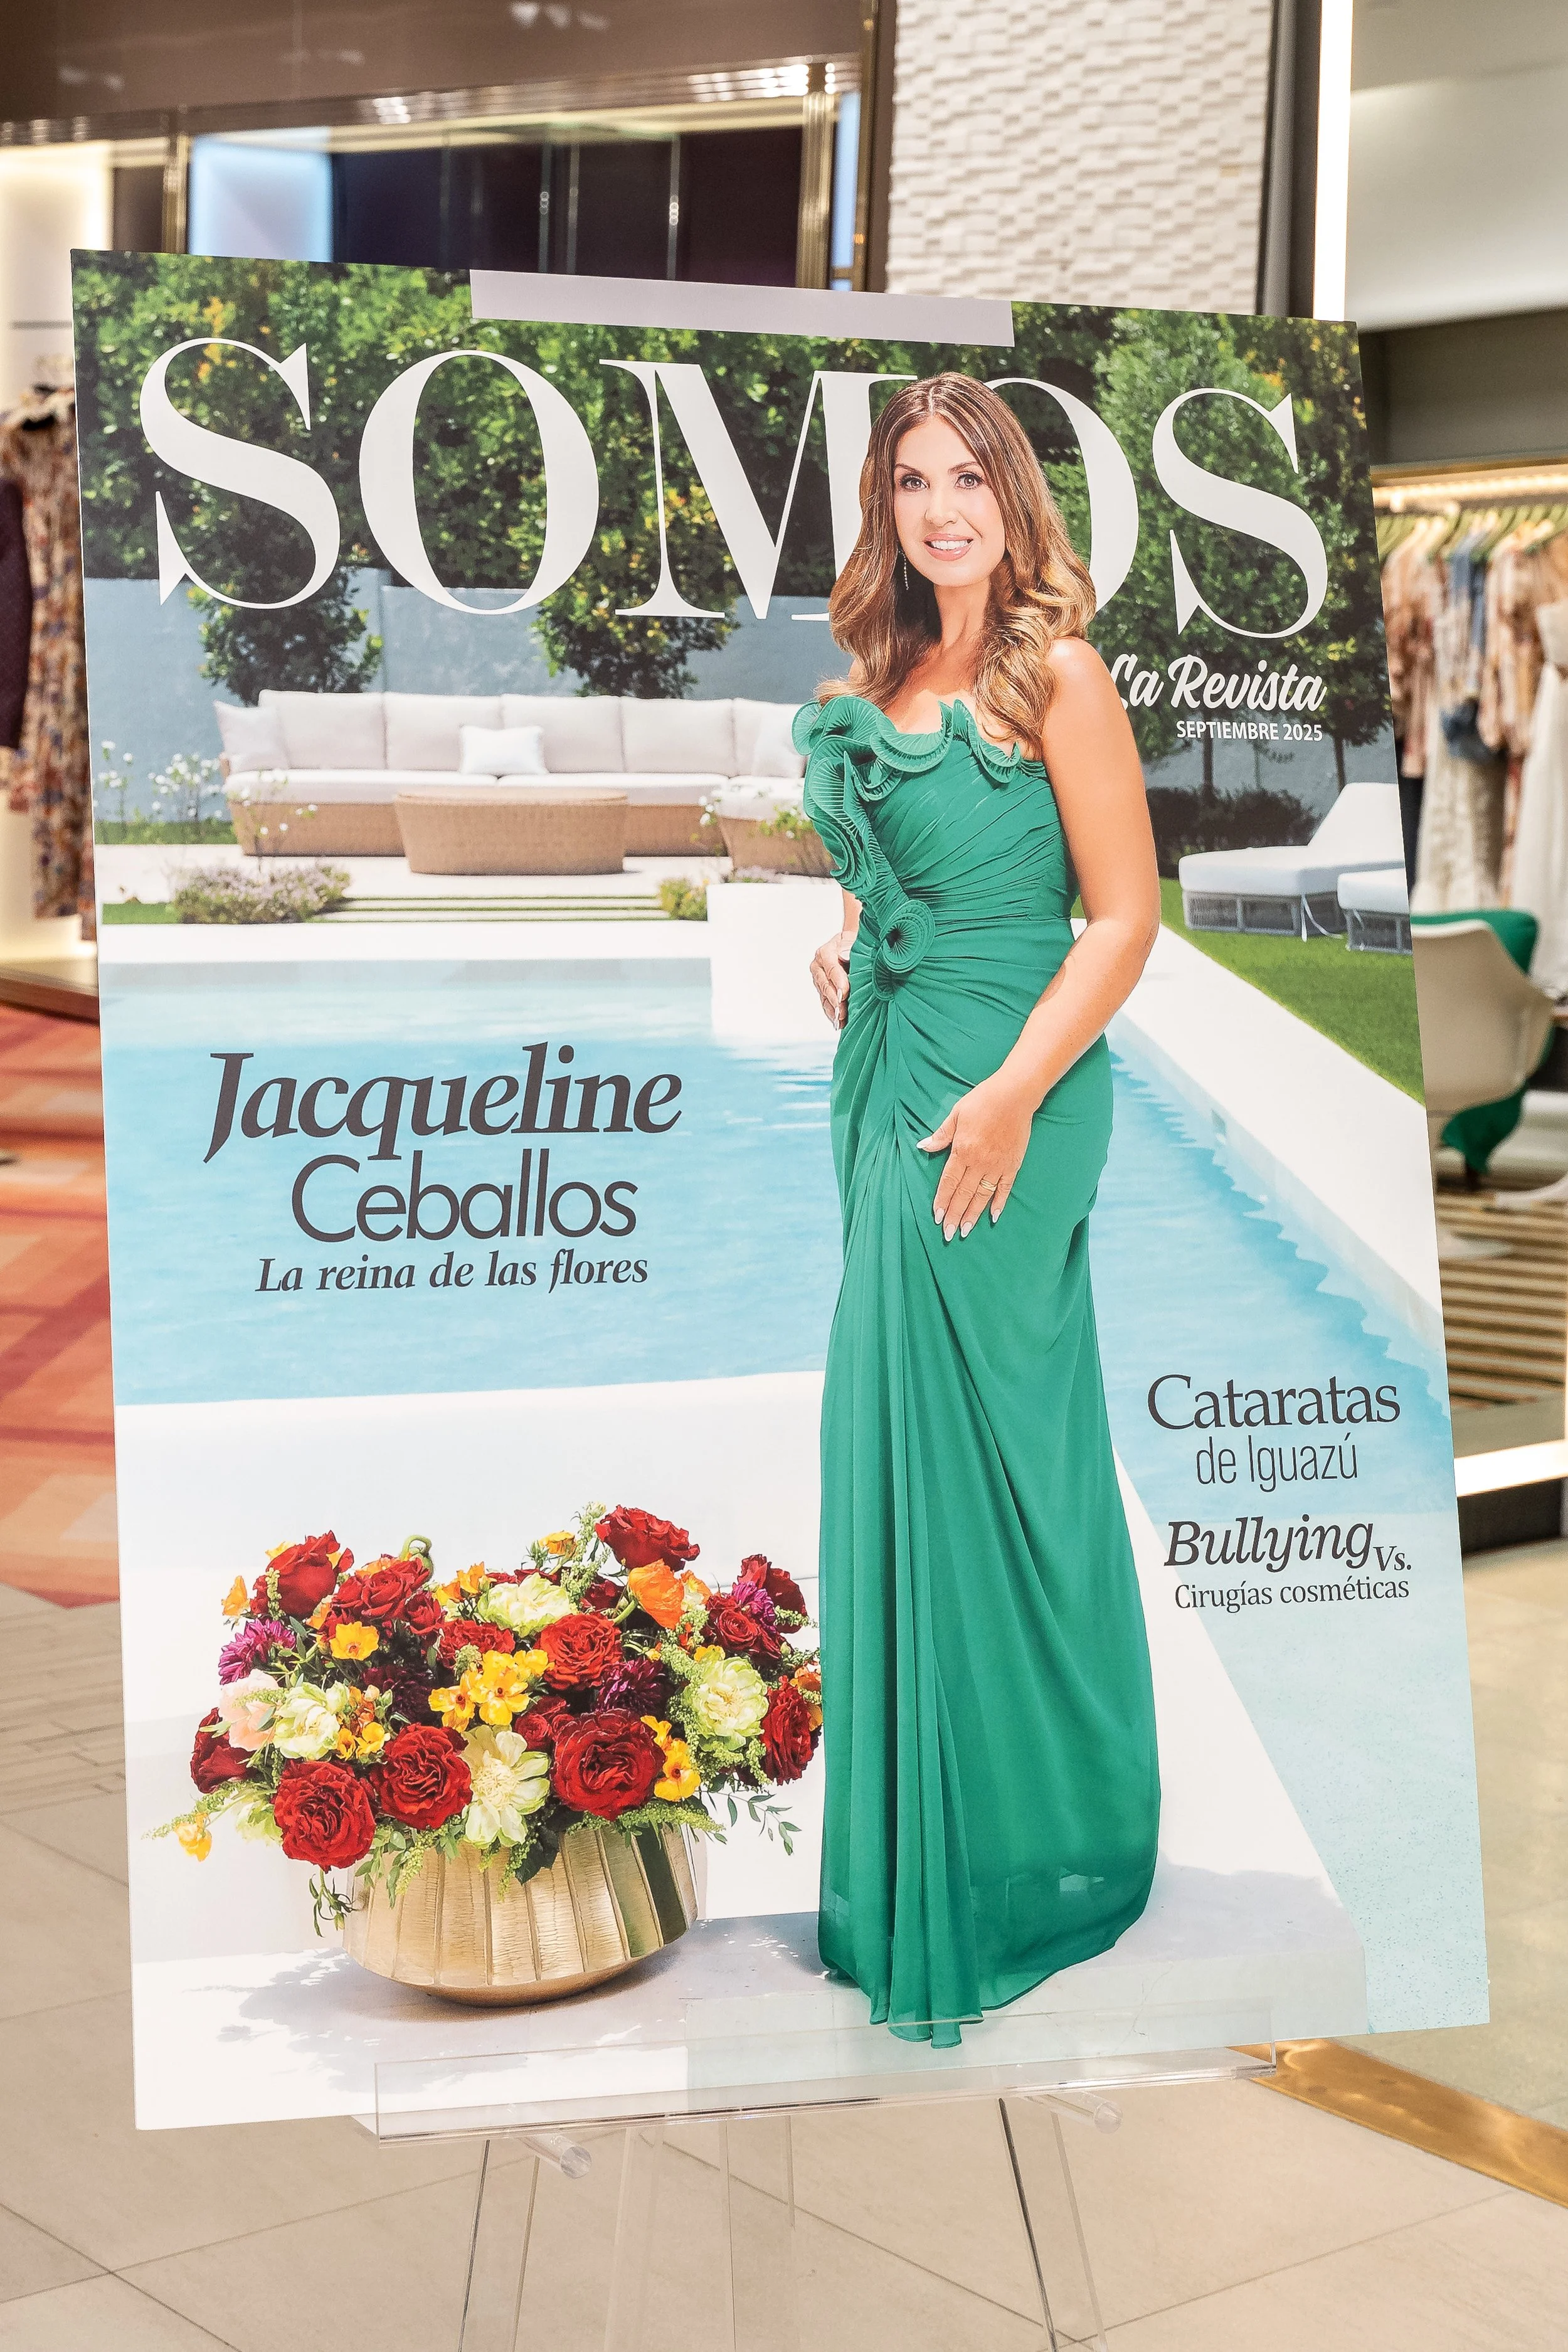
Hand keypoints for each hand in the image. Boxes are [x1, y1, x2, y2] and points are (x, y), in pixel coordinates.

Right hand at [810, 930, 854, 1028]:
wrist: (849, 945)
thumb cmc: (853, 944)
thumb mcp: (853, 942)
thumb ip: (849, 948)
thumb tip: (845, 957)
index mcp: (825, 952)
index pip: (831, 969)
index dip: (838, 982)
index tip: (844, 994)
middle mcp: (818, 966)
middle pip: (825, 985)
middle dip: (834, 1000)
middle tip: (841, 1011)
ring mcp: (819, 979)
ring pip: (824, 997)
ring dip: (832, 1009)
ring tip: (840, 1020)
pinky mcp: (822, 989)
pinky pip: (825, 1003)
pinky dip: (832, 1013)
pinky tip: (838, 1022)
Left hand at [917, 1073, 1033, 1237]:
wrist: (1014, 1095)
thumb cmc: (982, 1101)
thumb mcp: (956, 1114)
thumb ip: (941, 1135)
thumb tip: (922, 1146)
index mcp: (962, 1150)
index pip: (949, 1182)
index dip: (942, 1200)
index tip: (937, 1217)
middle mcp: (979, 1162)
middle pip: (964, 1194)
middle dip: (955, 1215)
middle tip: (947, 1234)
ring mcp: (997, 1165)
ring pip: (982, 1196)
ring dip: (973, 1215)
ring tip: (965, 1231)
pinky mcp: (1012, 1164)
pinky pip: (1004, 1188)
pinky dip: (998, 1203)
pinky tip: (993, 1217)